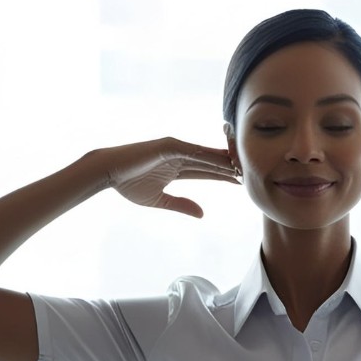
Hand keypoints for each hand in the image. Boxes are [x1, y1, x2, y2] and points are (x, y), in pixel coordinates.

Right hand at [93, 138, 239, 217]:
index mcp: (178, 168)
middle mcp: (180, 156)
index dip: (225, 177)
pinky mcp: (168, 146)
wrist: (107, 172)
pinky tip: (224, 161)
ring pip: (207, 155)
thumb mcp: (159, 200)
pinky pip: (193, 151)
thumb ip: (182, 205)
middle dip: (231, 168)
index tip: (242, 182)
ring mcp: (175, 149)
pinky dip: (209, 156)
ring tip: (245, 167)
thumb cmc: (128, 184)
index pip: (208, 172)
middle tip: (252, 173)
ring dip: (225, 161)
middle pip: (212, 162)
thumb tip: (203, 214)